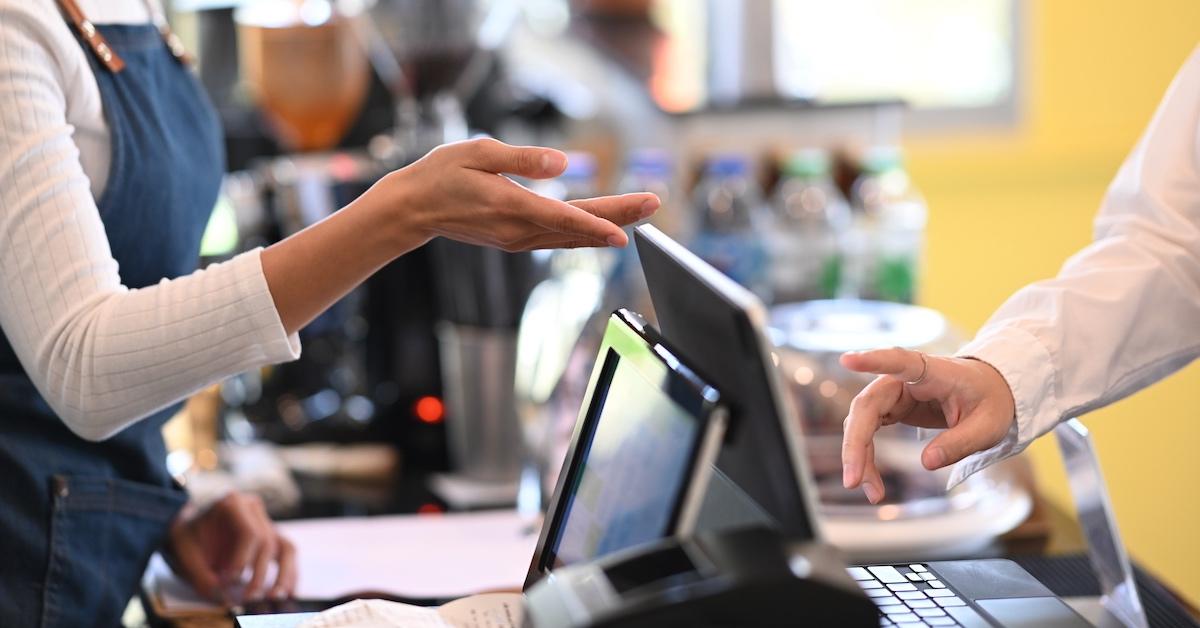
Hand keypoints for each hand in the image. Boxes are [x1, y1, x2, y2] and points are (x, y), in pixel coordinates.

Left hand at [164, 492, 296, 603]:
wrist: (188, 531)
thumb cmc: (187, 539)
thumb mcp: (185, 555)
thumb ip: (201, 576)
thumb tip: (223, 598)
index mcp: (233, 503)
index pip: (249, 533)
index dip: (242, 560)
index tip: (227, 581)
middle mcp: (254, 509)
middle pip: (268, 542)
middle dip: (259, 574)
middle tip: (249, 597)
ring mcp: (265, 523)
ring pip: (286, 548)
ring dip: (284, 575)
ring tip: (276, 596)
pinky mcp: (271, 538)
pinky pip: (287, 556)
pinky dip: (288, 575)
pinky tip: (286, 592)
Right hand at [383, 137, 659, 250]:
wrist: (414, 208)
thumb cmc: (442, 173)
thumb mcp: (478, 152)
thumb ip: (522, 158)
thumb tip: (563, 163)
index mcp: (510, 205)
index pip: (563, 217)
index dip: (597, 224)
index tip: (626, 233)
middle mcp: (519, 229)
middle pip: (577, 227)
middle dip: (618, 217)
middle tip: (653, 204)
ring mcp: (518, 239)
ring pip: (571, 236)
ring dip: (607, 226)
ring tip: (640, 214)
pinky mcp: (515, 240)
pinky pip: (558, 238)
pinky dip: (584, 233)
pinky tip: (604, 229)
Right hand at [839, 348, 1015, 503]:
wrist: (991, 392)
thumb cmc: (991, 400)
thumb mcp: (988, 425)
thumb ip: (960, 442)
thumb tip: (926, 463)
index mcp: (932, 371)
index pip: (899, 361)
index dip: (873, 360)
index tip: (847, 360)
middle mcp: (903, 379)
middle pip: (867, 405)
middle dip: (855, 444)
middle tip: (853, 481)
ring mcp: (893, 394)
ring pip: (860, 422)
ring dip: (858, 456)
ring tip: (872, 492)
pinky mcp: (890, 409)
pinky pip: (867, 432)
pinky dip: (866, 457)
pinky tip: (871, 481)